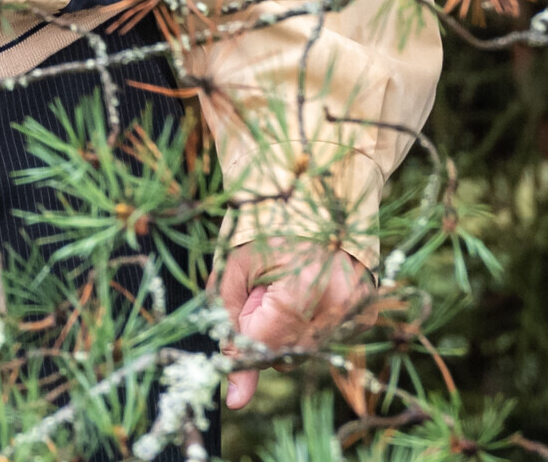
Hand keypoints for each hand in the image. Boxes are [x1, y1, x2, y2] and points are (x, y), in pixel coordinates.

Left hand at [216, 243, 369, 409]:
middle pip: (288, 354)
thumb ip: (228, 327)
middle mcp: (339, 304)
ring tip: (287, 287)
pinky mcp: (367, 312)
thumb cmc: (264, 228)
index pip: (265, 347)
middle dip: (267, 332)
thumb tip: (236, 398)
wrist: (309, 197)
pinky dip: (311, 322)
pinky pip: (328, 338)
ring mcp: (358, 310)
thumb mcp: (234, 268)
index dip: (245, 335)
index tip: (240, 317)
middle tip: (264, 290)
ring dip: (289, 329)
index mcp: (303, 288)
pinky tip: (307, 292)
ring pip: (308, 350)